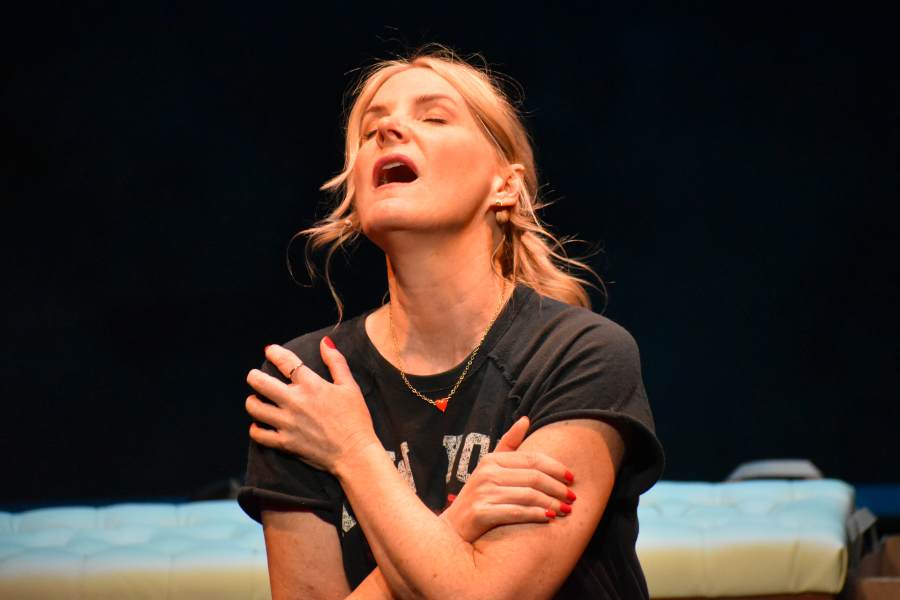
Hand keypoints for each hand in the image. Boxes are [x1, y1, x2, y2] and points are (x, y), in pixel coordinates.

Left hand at [245, 338, 379, 472]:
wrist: (355, 453)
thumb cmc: (356, 419)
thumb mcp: (350, 386)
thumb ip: (336, 362)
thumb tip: (325, 342)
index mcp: (311, 385)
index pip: (285, 362)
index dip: (274, 353)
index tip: (269, 350)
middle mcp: (295, 401)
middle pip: (260, 383)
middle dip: (254, 376)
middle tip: (255, 377)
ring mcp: (287, 423)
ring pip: (255, 408)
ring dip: (253, 401)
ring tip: (257, 400)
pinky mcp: (285, 443)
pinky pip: (259, 434)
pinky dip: (255, 429)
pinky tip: (259, 425)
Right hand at [440, 416, 576, 542]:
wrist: (453, 530)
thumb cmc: (478, 497)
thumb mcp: (489, 467)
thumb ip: (508, 444)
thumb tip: (526, 419)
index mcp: (492, 459)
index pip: (532, 459)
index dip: (555, 467)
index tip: (571, 477)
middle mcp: (487, 473)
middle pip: (534, 477)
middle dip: (557, 487)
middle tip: (572, 497)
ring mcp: (483, 493)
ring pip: (529, 495)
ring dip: (551, 503)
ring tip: (565, 510)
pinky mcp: (482, 513)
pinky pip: (517, 512)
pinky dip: (536, 515)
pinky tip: (549, 518)